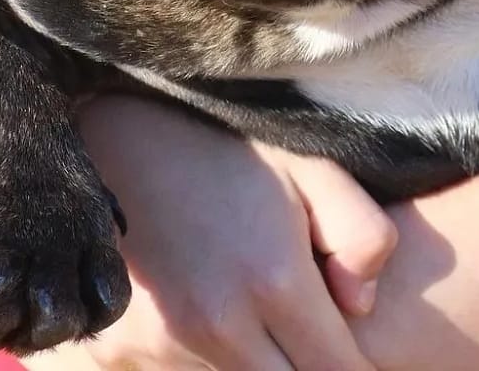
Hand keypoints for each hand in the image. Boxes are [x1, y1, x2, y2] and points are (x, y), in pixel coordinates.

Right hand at [28, 96, 395, 369]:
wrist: (115, 132)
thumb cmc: (222, 141)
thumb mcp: (311, 162)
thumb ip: (361, 235)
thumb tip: (364, 306)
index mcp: (274, 280)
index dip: (352, 365)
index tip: (348, 343)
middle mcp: (217, 326)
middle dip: (302, 366)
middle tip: (303, 329)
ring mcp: (160, 345)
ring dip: (251, 363)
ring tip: (249, 309)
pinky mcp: (116, 351)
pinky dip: (197, 361)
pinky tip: (201, 310)